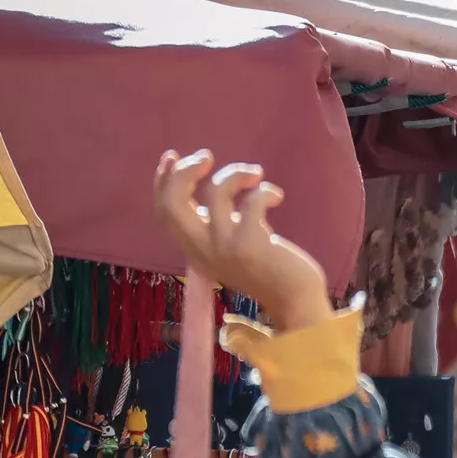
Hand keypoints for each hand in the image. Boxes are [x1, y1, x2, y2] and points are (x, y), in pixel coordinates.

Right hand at [152, 151, 331, 330]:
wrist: (295, 301)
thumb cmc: (267, 269)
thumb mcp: (229, 247)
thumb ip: (214, 225)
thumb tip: (208, 187)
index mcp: (193, 249)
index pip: (163, 211)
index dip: (162, 181)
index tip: (173, 156)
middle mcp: (202, 249)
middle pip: (173, 202)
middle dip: (184, 172)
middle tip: (206, 157)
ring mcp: (226, 248)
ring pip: (215, 194)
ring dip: (234, 173)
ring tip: (255, 174)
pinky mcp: (252, 246)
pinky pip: (252, 203)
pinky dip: (264, 190)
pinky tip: (276, 195)